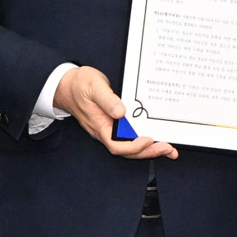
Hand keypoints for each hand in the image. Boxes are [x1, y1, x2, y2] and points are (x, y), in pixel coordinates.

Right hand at [54, 66, 176, 159]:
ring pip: (131, 145)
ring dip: (150, 148)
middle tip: (168, 149)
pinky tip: (158, 137)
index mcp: (100, 126)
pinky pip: (131, 136)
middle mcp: (106, 131)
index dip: (133, 147)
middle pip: (128, 150)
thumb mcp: (93, 87)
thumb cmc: (79, 85)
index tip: (148, 140)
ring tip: (169, 149)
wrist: (67, 84)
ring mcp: (110, 129)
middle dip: (149, 151)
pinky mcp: (115, 123)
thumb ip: (107, 100)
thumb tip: (120, 112)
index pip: (117, 145)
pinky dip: (145, 140)